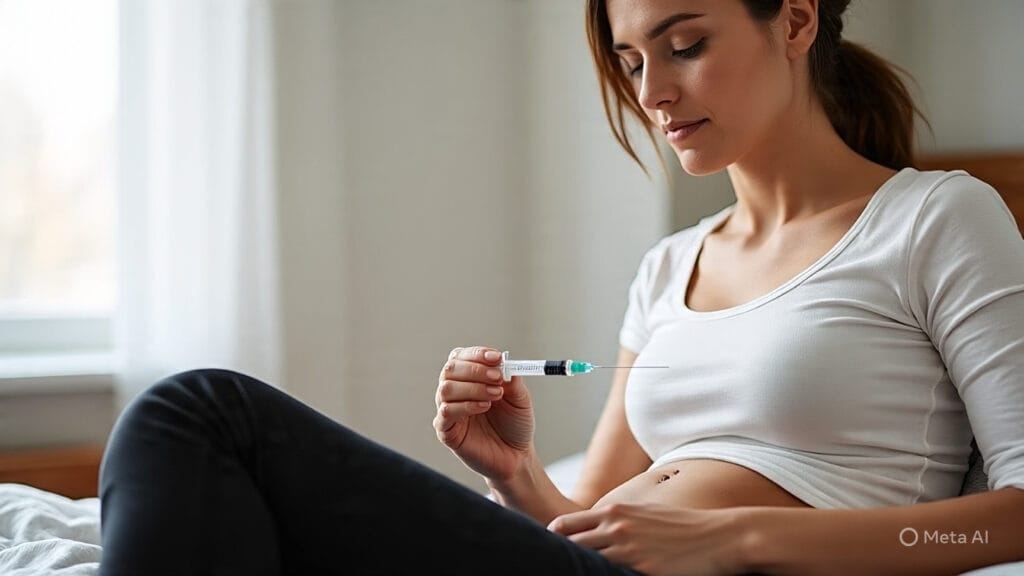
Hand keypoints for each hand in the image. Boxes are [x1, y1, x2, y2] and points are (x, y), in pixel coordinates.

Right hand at [433, 346, 534, 481]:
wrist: (516, 456)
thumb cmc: (514, 425)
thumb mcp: (520, 398)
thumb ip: (512, 380)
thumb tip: (505, 363)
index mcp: (468, 378)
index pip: (461, 356)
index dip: (477, 354)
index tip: (496, 357)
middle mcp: (455, 391)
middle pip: (450, 368)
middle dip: (475, 369)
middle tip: (497, 377)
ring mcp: (448, 410)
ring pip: (446, 388)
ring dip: (473, 387)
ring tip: (495, 395)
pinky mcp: (446, 431)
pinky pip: (446, 412)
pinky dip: (466, 405)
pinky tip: (484, 407)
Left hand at [548, 502, 748, 575]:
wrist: (720, 536)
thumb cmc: (684, 526)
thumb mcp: (645, 513)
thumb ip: (619, 519)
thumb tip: (598, 529)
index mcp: (615, 511)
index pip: (565, 525)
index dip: (551, 540)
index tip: (544, 552)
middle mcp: (616, 528)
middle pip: (569, 546)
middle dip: (556, 558)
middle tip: (543, 570)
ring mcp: (629, 551)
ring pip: (587, 564)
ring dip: (577, 572)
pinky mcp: (644, 571)